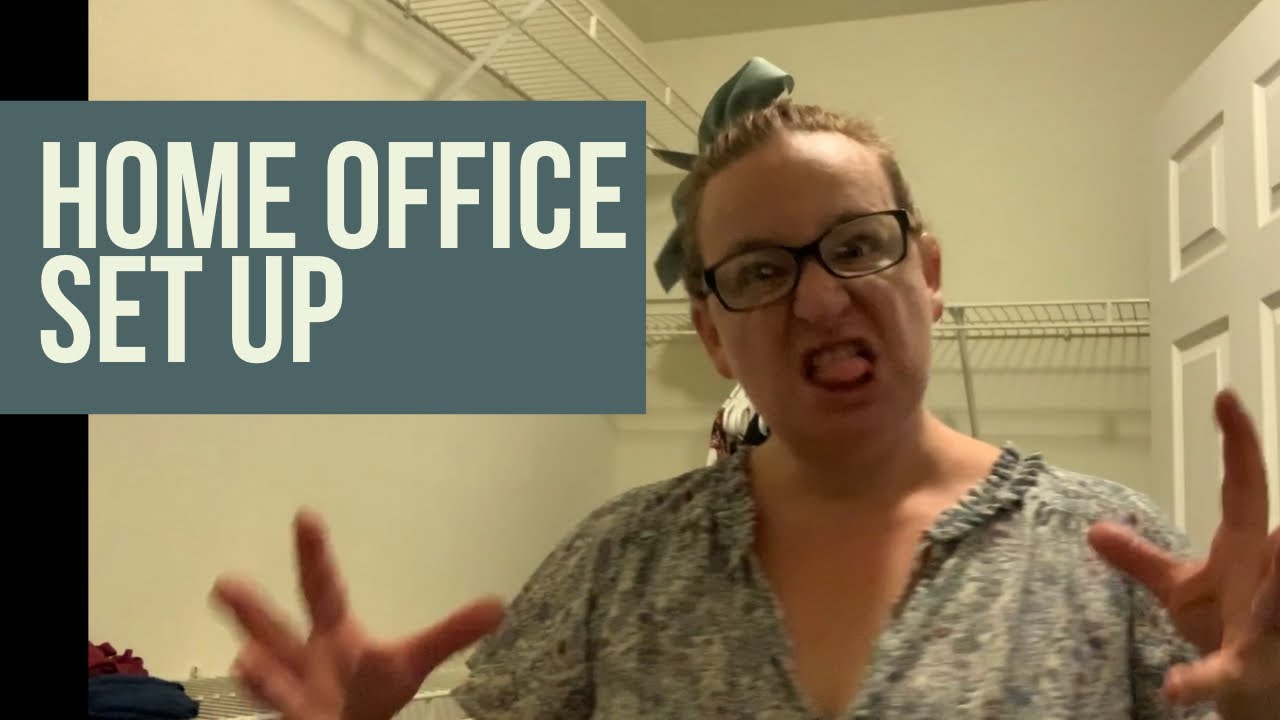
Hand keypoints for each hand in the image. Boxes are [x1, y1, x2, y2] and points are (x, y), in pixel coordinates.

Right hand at [210, 509, 504, 719]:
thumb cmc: (372, 693)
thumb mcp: (412, 662)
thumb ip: (450, 634)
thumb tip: (498, 604)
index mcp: (332, 634)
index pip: (322, 587)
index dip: (314, 553)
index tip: (305, 514)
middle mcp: (304, 659)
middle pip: (277, 630)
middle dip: (252, 610)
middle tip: (225, 582)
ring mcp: (294, 695)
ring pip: (272, 681)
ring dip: (260, 673)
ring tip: (245, 660)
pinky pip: (285, 713)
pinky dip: (273, 702)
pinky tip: (258, 688)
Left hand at [1088, 389, 1278, 717]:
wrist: (1252, 688)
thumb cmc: (1227, 627)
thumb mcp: (1179, 588)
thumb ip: (1140, 558)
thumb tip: (1094, 529)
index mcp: (1245, 547)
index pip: (1244, 486)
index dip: (1237, 442)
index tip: (1226, 396)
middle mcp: (1265, 578)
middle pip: (1278, 540)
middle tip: (1278, 513)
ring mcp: (1264, 624)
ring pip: (1278, 601)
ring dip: (1277, 589)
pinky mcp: (1247, 668)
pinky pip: (1226, 673)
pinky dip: (1200, 681)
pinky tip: (1177, 687)